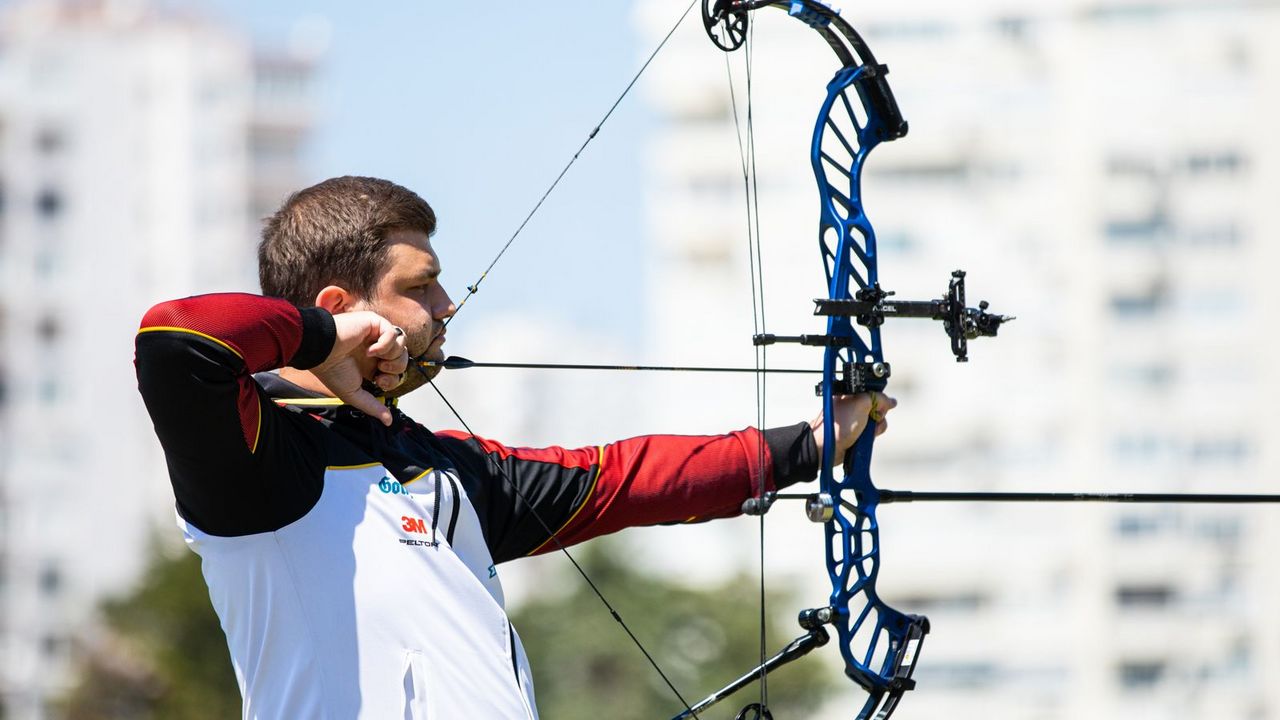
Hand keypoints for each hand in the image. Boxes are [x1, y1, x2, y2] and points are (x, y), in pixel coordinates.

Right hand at [311, 311, 408, 425]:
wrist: (321, 352)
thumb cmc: (332, 371)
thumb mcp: (353, 394)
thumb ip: (372, 406)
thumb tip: (388, 422)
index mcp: (372, 364)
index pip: (396, 371)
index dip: (393, 379)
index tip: (378, 381)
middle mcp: (375, 348)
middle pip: (404, 357)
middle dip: (396, 368)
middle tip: (380, 370)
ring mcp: (375, 334)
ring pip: (402, 343)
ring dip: (392, 355)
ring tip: (375, 358)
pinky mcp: (374, 322)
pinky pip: (393, 332)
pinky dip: (385, 343)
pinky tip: (370, 349)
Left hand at [810, 392, 896, 459]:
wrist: (829, 447)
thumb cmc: (840, 424)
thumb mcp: (861, 404)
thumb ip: (878, 398)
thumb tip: (891, 401)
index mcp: (851, 394)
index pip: (874, 392)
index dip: (879, 399)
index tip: (878, 406)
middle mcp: (854, 405)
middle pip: (879, 407)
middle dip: (879, 415)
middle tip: (870, 419)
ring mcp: (856, 419)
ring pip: (878, 421)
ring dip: (876, 427)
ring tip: (865, 431)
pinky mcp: (858, 432)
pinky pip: (873, 432)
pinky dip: (872, 435)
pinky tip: (865, 438)